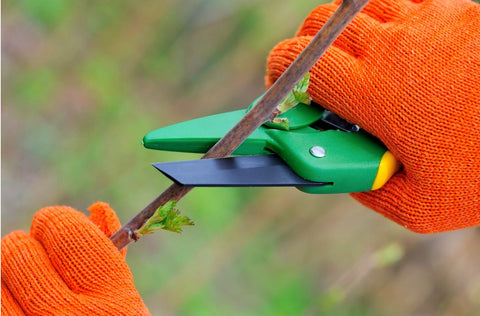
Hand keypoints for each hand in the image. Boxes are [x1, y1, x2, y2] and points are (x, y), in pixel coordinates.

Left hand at [1, 203, 149, 314]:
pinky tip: (13, 298)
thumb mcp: (124, 300)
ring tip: (22, 280)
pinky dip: (1, 295)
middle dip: (27, 244)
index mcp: (113, 297)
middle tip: (32, 250)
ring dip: (8, 270)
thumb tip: (99, 209)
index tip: (53, 224)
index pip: (69, 234)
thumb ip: (112, 255)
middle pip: (21, 252)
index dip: (57, 222)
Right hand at [266, 0, 479, 232]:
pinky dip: (383, 21)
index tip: (279, 89)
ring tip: (359, 62)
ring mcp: (423, 19)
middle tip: (319, 80)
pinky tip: (400, 48)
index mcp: (374, 93)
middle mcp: (392, 45)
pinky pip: (397, 1)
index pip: (297, 63)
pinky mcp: (450, 7)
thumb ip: (367, 189)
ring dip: (342, 35)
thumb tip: (337, 169)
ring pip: (352, 9)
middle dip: (304, 53)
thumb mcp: (424, 205)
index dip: (277, 74)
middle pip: (316, 27)